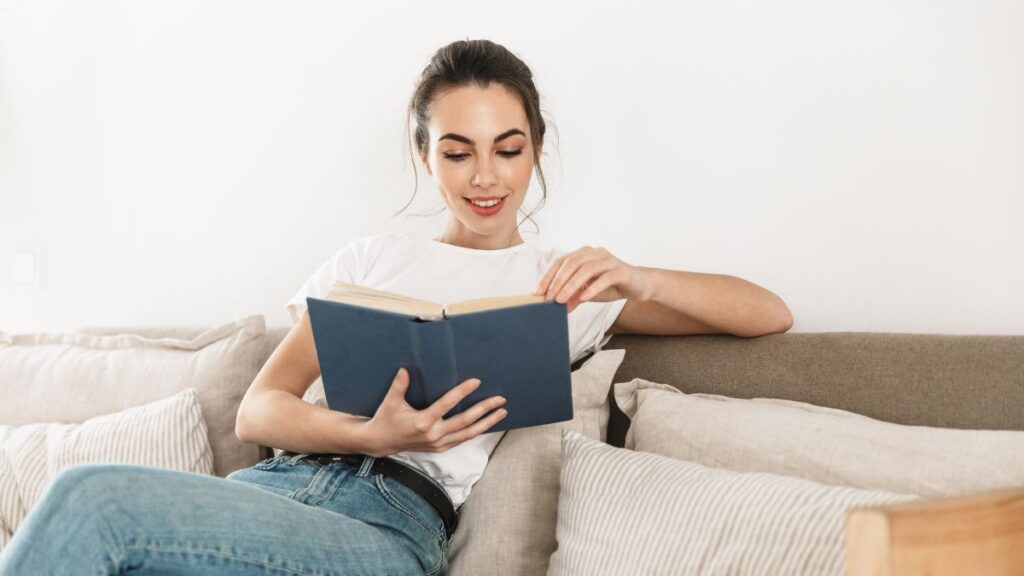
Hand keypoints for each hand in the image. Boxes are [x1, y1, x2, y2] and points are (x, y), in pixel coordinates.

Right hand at [361, 367, 507, 456]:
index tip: (476, 381)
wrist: (381, 443)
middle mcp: (434, 434)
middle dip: (484, 409)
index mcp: (422, 422)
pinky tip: (488, 423)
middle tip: (500, 399)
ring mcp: (439, 443)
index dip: (462, 392)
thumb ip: (399, 386)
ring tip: (502, 412)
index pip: (447, 404)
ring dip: (487, 423)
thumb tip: (405, 369)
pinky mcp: (440, 448)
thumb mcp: (390, 402)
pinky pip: (463, 439)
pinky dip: (476, 431)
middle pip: (465, 421)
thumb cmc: (386, 419)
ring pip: (468, 433)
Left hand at [535, 246, 651, 312]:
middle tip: (550, 298)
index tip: (539, 291)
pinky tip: (583, 298)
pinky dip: (592, 288)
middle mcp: (596, 253)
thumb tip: (555, 306)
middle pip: (572, 263)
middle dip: (558, 281)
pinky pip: (604, 278)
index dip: (549, 276)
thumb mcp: (588, 292)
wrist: (640, 286)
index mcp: (585, 254)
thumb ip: (573, 295)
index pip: (562, 261)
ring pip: (586, 269)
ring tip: (562, 300)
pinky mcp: (621, 270)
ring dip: (571, 285)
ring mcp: (609, 260)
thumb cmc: (612, 286)